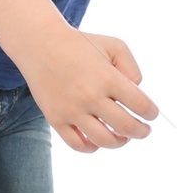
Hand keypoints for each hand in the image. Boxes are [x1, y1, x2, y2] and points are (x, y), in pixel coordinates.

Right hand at [20, 28, 158, 154]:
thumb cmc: (82, 46)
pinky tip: (98, 139)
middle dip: (142, 132)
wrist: (41, 45)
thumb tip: (137, 94)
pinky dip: (92, 147)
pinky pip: (78, 145)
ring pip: (104, 141)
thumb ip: (132, 68)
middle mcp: (90, 96)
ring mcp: (72, 110)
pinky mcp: (56, 119)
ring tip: (123, 137)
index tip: (152, 114)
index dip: (152, 113)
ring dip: (120, 142)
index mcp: (108, 78)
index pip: (141, 105)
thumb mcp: (114, 45)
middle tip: (144, 130)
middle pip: (126, 126)